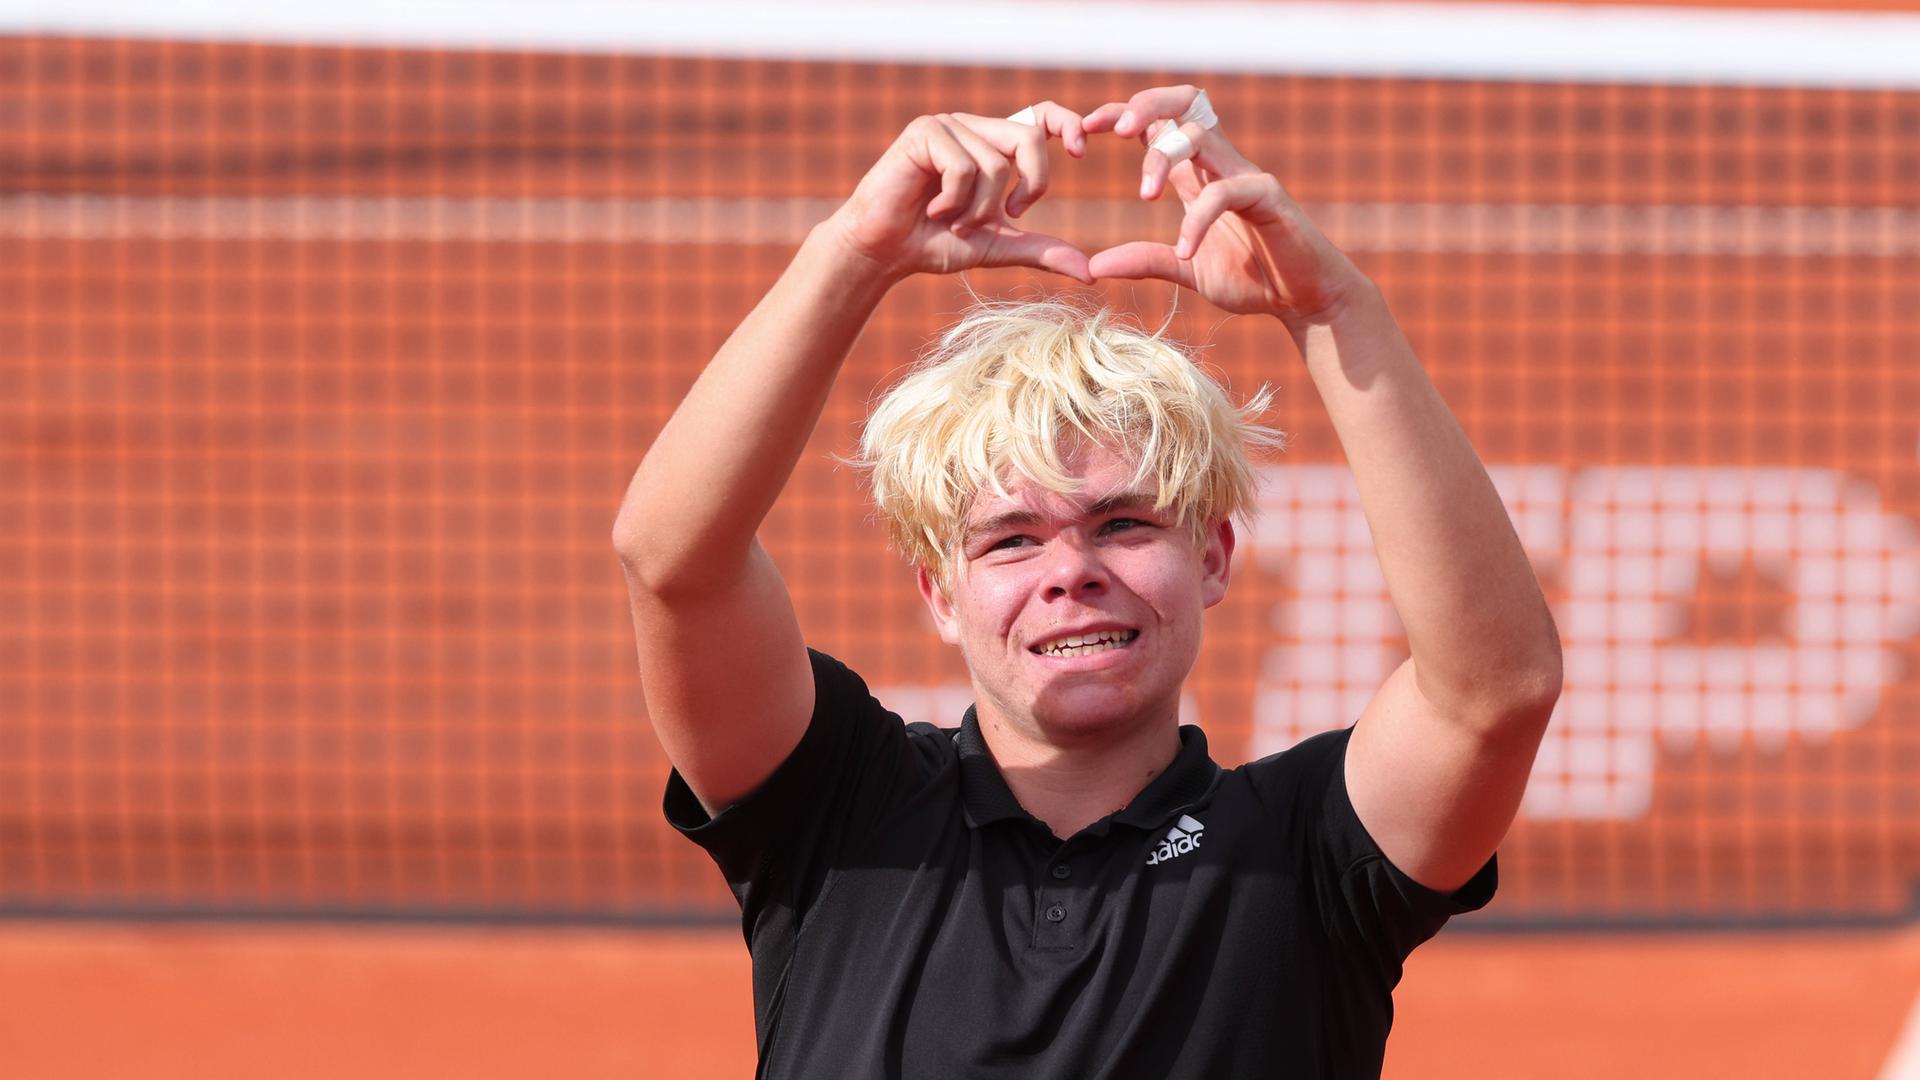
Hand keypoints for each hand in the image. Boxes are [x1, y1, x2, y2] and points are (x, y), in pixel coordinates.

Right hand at [826, 104, 1092, 284]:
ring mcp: (948, 126)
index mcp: (994, 144)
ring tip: (952, 220)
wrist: (885, 252)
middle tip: (1010, 216)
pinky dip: (954, 200)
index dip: (1066, 124)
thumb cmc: (936, 244)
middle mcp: (974, 128)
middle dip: (1029, 184)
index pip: (1040, 116)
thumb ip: (1041, 251)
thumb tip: (1090, 275)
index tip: (1080, 153)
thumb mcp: (998, 247)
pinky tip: (931, 210)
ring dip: (978, 208)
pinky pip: (963, 166)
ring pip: (994, 164)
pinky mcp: (924, 132)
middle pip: (1028, 139)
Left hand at [1082, 86, 1368, 323]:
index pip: (1158, 123)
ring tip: (1144, 195)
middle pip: (1181, 105)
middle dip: (1144, 106)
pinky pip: (1225, 192)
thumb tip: (1094, 266)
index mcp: (1197, 175)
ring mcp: (1245, 176)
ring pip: (1199, 136)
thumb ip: (1145, 260)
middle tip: (1113, 130)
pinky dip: (1198, 219)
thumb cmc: (1253, 278)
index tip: (1084, 128)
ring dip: (1163, 157)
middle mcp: (1219, 166)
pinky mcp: (1268, 197)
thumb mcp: (1186, 269)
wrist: (1304, 300)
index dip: (1121, 114)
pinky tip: (1185, 250)